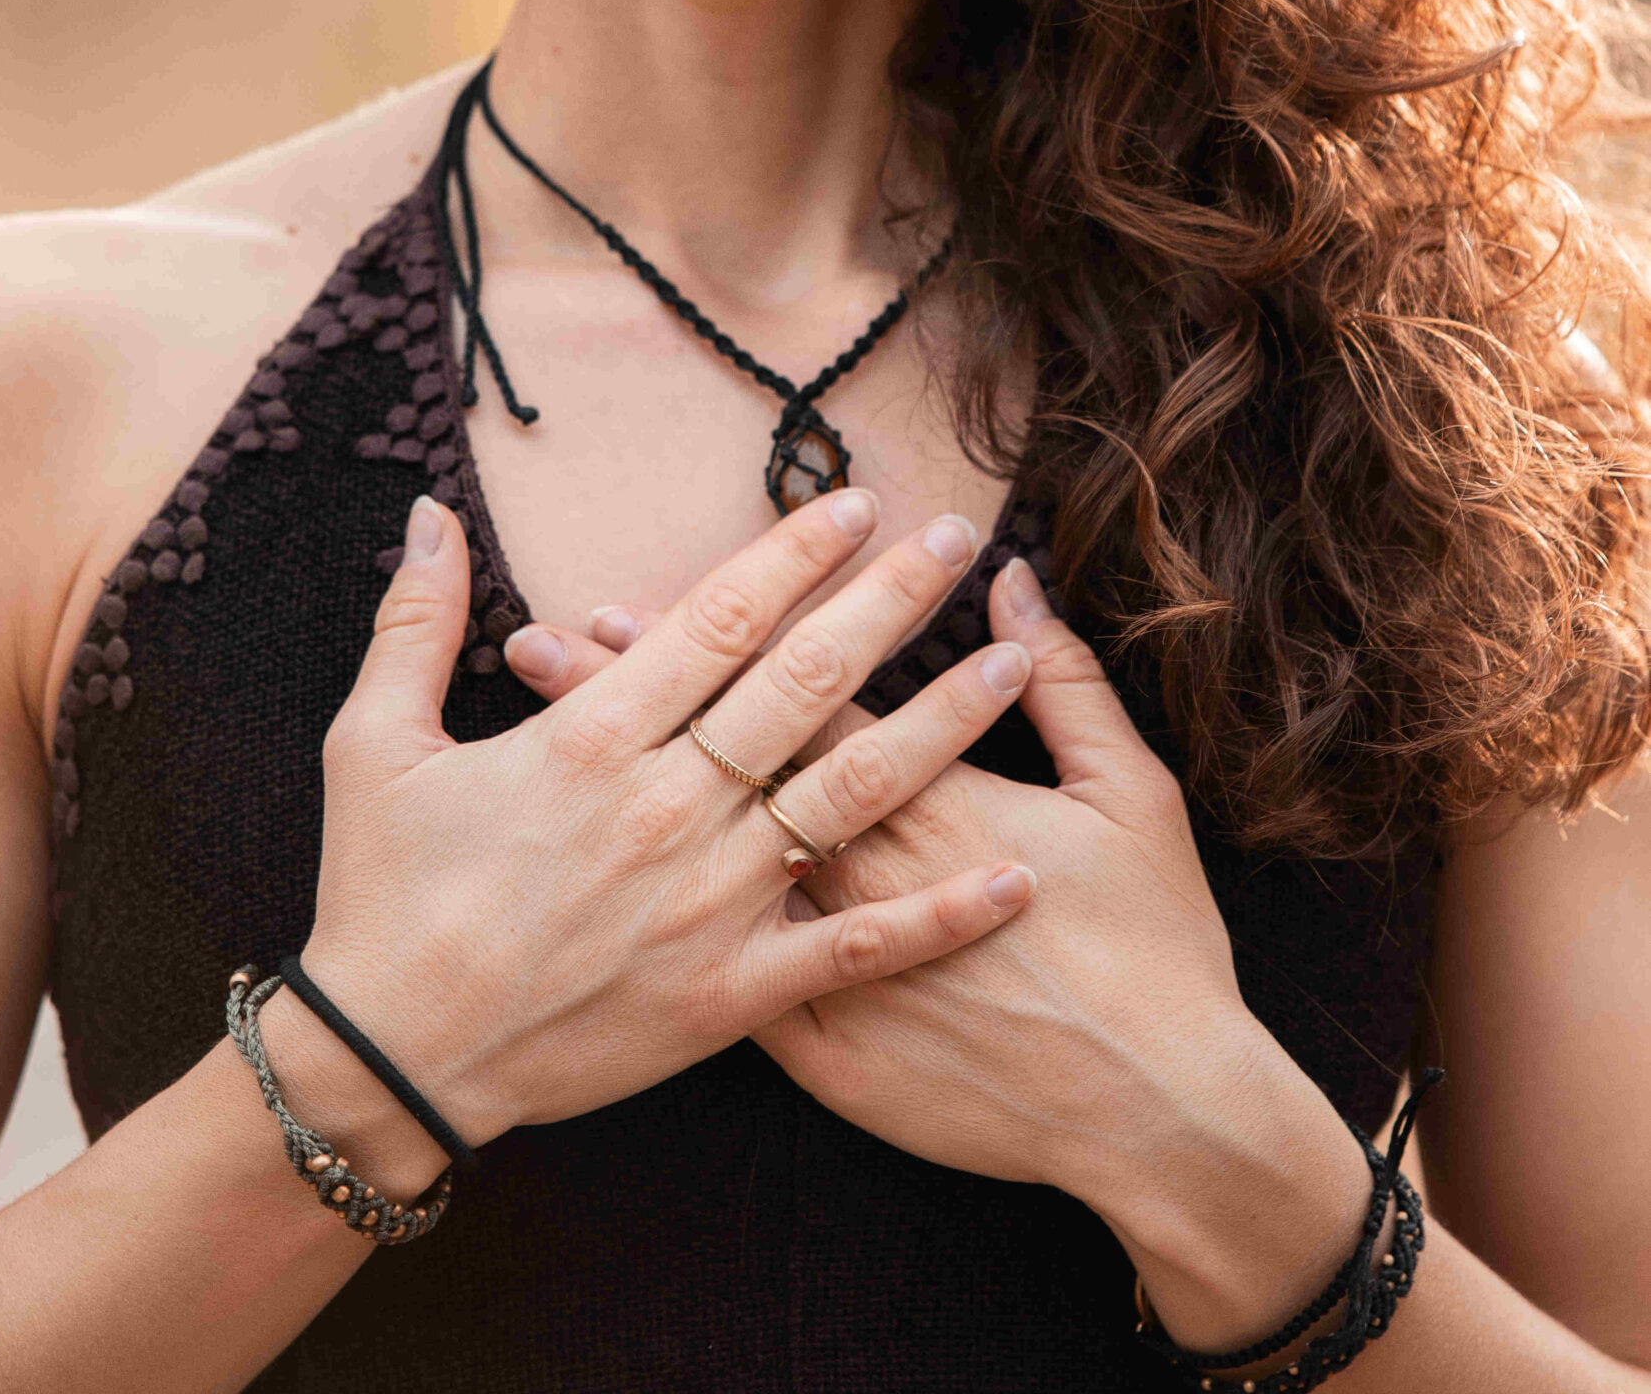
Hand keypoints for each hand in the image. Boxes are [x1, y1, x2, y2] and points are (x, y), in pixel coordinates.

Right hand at [301, 490, 1037, 1155]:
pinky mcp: (730, 992)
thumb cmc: (381, 895)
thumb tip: (426, 514)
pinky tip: (1017, 874)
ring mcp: (708, 902)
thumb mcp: (376, 744)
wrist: (392, 1059)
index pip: (718, 621)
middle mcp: (666, 807)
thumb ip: (413, 622)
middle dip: (889, 603)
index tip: (856, 506)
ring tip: (1013, 665)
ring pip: (847, 796)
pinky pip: (852, 947)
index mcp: (591, 739)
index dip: (793, 556)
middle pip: (802, 684)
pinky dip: (938, 914)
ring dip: (938, 725)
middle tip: (958, 539)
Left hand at [512, 552, 1246, 1190]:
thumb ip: (1066, 685)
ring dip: (626, 798)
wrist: (1159, 1113)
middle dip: (628, 699)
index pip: (797, 694)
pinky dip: (665, 935)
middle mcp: (861, 867)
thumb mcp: (1133, 793)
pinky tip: (597, 901)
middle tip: (541, 642)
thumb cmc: (1155, 946)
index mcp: (928, 797)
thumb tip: (1020, 588)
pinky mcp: (826, 1049)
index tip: (628, 601)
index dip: (711, 648)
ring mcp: (836, 967)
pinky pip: (731, 987)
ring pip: (702, 860)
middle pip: (725, 765)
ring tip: (542, 746)